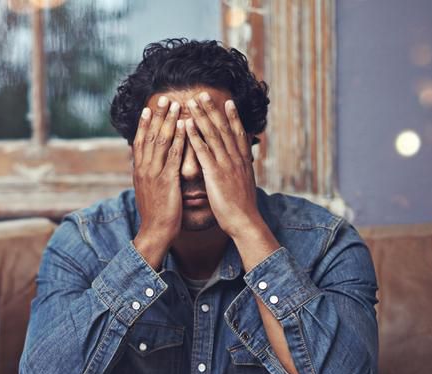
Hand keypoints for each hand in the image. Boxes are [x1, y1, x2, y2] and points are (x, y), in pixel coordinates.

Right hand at [132, 95, 187, 268]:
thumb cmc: (156, 214)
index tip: (148, 109)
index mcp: (140, 171)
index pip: (140, 142)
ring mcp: (154, 173)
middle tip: (163, 98)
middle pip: (149, 136)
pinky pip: (173, 154)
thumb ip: (150, 177)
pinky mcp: (166, 179)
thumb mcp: (149, 192)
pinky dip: (179, 137)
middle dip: (156, 116)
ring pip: (160, 141)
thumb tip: (150, 168)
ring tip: (175, 104)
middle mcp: (144, 169)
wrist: (155, 232)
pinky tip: (185, 125)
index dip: (144, 124)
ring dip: (168, 121)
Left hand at [184, 93, 263, 238]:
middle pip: (224, 128)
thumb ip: (241, 171)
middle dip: (213, 109)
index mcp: (242, 161)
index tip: (227, 101)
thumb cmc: (242, 207)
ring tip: (192, 101)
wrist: (245, 221)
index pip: (238, 133)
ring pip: (213, 135)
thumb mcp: (244, 184)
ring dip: (202, 116)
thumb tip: (243, 163)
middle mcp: (235, 158)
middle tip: (203, 93)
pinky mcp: (215, 173)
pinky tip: (186, 125)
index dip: (232, 116)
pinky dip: (195, 136)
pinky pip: (203, 151)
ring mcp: (226, 164)